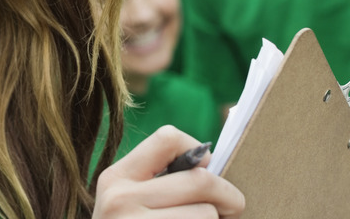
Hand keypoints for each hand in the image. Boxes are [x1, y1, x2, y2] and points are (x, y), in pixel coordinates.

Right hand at [93, 125, 244, 217]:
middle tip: (234, 208)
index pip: (167, 139)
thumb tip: (209, 159)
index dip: (197, 150)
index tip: (207, 168)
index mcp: (115, 179)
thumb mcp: (128, 205)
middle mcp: (119, 201)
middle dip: (227, 196)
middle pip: (199, 181)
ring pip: (206, 214)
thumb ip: (161, 182)